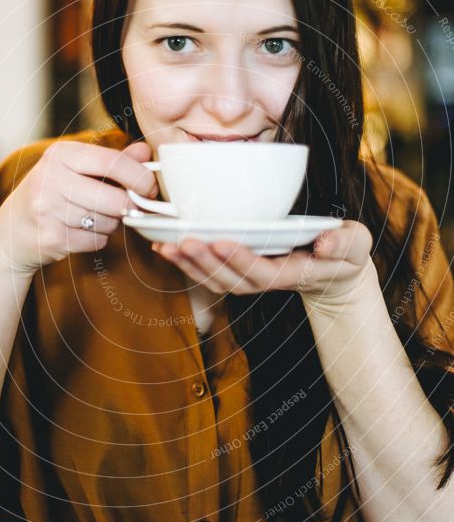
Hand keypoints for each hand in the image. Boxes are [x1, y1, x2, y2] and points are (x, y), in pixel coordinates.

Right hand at [0, 140, 158, 274]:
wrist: (11, 233)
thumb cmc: (51, 196)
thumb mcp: (76, 170)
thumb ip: (113, 161)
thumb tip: (145, 151)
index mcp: (60, 154)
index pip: (112, 162)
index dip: (139, 176)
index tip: (150, 187)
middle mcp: (50, 178)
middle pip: (113, 198)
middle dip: (126, 207)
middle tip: (126, 207)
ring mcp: (48, 209)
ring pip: (107, 221)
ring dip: (110, 224)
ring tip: (91, 218)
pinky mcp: (51, 237)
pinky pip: (96, 241)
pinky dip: (97, 239)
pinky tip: (80, 232)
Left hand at [152, 219, 376, 304]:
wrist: (334, 274)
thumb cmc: (344, 255)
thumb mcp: (356, 245)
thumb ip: (345, 243)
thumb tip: (324, 243)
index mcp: (294, 273)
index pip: (263, 272)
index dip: (240, 260)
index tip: (219, 241)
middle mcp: (268, 280)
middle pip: (231, 279)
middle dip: (206, 262)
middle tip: (183, 240)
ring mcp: (251, 279)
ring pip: (215, 280)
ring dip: (189, 266)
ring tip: (166, 246)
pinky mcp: (239, 273)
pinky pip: (209, 274)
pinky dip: (186, 264)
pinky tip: (165, 248)